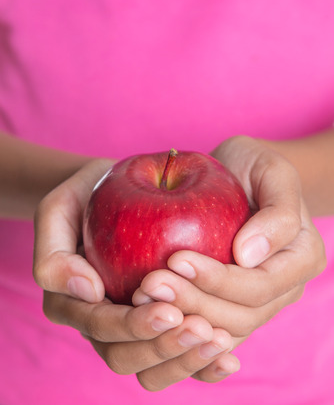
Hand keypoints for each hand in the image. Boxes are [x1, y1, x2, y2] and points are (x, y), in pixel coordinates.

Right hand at [33, 159, 239, 389]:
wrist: (107, 192)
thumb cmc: (83, 198)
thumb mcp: (57, 211)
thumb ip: (54, 253)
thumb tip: (88, 291)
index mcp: (71, 303)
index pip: (100, 326)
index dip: (134, 326)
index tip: (171, 311)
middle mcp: (99, 322)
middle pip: (126, 356)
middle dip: (165, 348)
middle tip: (203, 330)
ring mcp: (128, 325)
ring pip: (152, 366)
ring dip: (186, 360)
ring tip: (220, 340)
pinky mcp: (156, 322)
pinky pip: (175, 355)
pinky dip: (201, 365)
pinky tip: (229, 359)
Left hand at [133, 136, 326, 341]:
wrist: (236, 174)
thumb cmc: (253, 165)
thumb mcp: (272, 170)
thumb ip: (276, 211)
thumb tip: (249, 256)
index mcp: (302, 258)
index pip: (261, 285)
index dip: (219, 280)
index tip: (176, 259)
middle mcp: (284, 287)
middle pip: (240, 315)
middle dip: (193, 302)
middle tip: (149, 284)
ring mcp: (257, 301)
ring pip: (221, 329)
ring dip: (180, 316)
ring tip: (142, 295)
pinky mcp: (229, 303)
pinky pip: (206, 326)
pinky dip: (177, 322)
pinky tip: (146, 306)